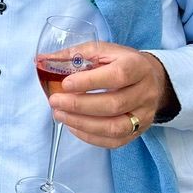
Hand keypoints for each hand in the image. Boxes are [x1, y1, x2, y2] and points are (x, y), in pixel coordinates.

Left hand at [46, 42, 171, 148]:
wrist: (151, 78)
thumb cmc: (119, 62)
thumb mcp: (101, 50)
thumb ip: (73, 55)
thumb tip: (41, 60)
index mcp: (137, 66)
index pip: (117, 76)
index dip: (89, 82)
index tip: (65, 84)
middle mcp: (145, 92)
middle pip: (114, 104)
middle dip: (80, 105)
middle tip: (55, 101)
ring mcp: (144, 115)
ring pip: (115, 127)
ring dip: (83, 124)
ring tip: (59, 115)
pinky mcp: (139, 131)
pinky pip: (115, 141)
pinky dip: (90, 137)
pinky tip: (73, 126)